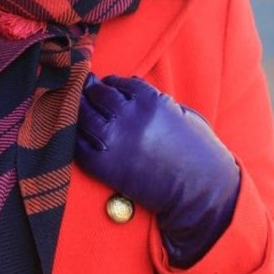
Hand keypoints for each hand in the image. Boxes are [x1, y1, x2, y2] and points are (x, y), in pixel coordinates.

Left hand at [76, 74, 239, 266]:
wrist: (198, 191)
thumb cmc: (198, 152)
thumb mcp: (182, 114)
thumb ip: (156, 100)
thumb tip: (132, 91)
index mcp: (150, 101)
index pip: (119, 82)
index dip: (110, 82)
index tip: (105, 84)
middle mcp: (129, 117)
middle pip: (98, 94)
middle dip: (90, 91)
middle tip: (84, 92)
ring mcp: (113, 141)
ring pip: (83, 115)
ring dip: (79, 110)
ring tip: (78, 109)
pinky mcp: (102, 165)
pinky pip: (78, 144)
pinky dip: (75, 136)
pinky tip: (78, 133)